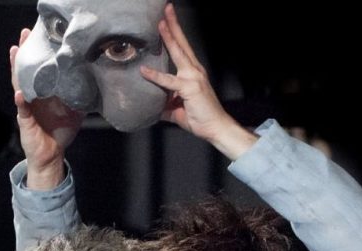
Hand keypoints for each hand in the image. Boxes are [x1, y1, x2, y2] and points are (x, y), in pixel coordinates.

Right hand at [10, 28, 82, 189]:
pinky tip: (20, 94)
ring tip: (15, 52)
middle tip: (24, 34)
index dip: (38, 53)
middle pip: (25, 70)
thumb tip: (98, 84)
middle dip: (24, 53)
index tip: (40, 35)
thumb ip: (81, 97)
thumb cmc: (60, 132)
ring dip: (16, 69)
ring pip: (18, 84)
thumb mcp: (74, 112)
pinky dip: (21, 102)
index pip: (39, 69)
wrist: (51, 155)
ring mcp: (27, 107)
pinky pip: (22, 110)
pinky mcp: (25, 121)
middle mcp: (33, 96)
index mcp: (43, 93)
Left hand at [140, 4, 255, 159]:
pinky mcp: (189, 88)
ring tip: (160, 23)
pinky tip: (144, 71)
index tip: (166, 19)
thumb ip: (165, 104)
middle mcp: (194, 70)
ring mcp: (193, 77)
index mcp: (193, 72)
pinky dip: (156, 76)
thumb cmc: (201, 118)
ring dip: (169, 37)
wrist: (216, 128)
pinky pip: (169, 81)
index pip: (182, 48)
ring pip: (178, 53)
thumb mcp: (178, 109)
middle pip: (182, 43)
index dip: (174, 33)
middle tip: (166, 9)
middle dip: (173, 25)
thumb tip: (152, 105)